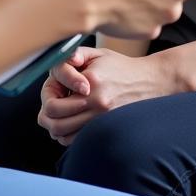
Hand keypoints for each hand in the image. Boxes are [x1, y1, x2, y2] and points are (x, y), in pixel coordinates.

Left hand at [37, 46, 177, 144]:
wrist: (149, 82)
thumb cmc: (120, 66)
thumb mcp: (97, 53)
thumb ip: (72, 55)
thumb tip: (54, 66)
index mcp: (90, 84)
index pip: (53, 104)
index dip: (47, 95)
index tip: (54, 87)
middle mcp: (96, 106)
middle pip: (55, 124)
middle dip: (47, 113)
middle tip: (52, 100)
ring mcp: (103, 121)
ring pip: (65, 137)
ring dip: (56, 125)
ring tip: (61, 110)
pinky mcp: (108, 129)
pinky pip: (78, 141)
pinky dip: (68, 134)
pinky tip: (72, 119)